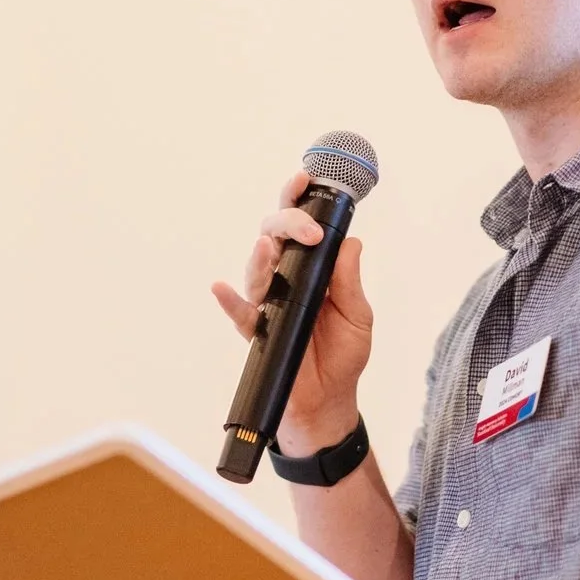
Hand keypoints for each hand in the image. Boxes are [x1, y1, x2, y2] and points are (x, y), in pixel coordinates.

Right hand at [210, 170, 373, 450]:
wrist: (329, 402)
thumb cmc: (343, 356)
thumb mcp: (358, 316)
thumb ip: (349, 280)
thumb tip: (352, 241)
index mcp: (312, 269)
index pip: (301, 226)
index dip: (299, 199)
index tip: (306, 178)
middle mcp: (286, 279)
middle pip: (273, 236)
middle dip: (286, 221)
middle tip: (308, 230)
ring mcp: (269, 303)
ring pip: (256, 269)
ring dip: (260, 256)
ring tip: (268, 247)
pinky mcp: (257, 331)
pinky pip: (238, 312)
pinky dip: (228, 299)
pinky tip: (221, 288)